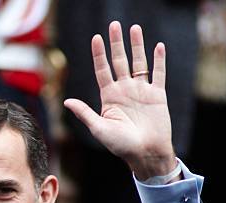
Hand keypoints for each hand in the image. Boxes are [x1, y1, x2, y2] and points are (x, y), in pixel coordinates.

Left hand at [64, 22, 176, 180]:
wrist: (145, 153)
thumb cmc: (121, 145)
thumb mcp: (99, 129)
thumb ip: (85, 113)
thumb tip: (66, 101)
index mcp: (110, 98)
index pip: (103, 70)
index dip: (99, 55)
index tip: (96, 38)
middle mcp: (125, 91)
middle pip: (120, 62)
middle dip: (117, 44)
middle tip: (114, 25)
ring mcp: (141, 92)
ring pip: (139, 63)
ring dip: (137, 46)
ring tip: (135, 28)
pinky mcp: (157, 95)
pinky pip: (158, 74)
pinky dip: (159, 61)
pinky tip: (158, 46)